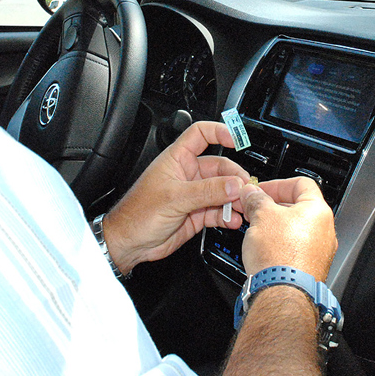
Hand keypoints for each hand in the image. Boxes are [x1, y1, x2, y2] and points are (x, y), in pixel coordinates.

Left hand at [103, 121, 250, 273]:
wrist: (129, 243)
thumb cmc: (138, 214)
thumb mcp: (175, 198)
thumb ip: (207, 191)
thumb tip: (233, 184)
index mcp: (177, 159)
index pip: (201, 134)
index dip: (219, 132)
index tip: (237, 140)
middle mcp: (187, 174)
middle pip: (219, 166)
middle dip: (234, 177)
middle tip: (244, 189)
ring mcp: (193, 195)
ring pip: (222, 191)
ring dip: (234, 198)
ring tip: (242, 207)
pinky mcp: (196, 214)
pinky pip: (218, 211)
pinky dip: (227, 215)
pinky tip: (232, 220)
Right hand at [239, 177, 336, 279]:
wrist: (282, 294)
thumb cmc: (279, 256)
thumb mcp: (261, 216)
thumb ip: (256, 199)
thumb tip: (251, 193)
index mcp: (318, 211)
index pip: (301, 183)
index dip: (277, 184)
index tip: (260, 191)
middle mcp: (325, 230)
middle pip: (299, 207)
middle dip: (274, 206)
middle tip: (254, 209)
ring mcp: (321, 251)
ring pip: (297, 229)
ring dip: (276, 225)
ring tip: (257, 230)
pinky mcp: (312, 268)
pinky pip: (296, 248)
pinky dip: (281, 244)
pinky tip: (265, 250)